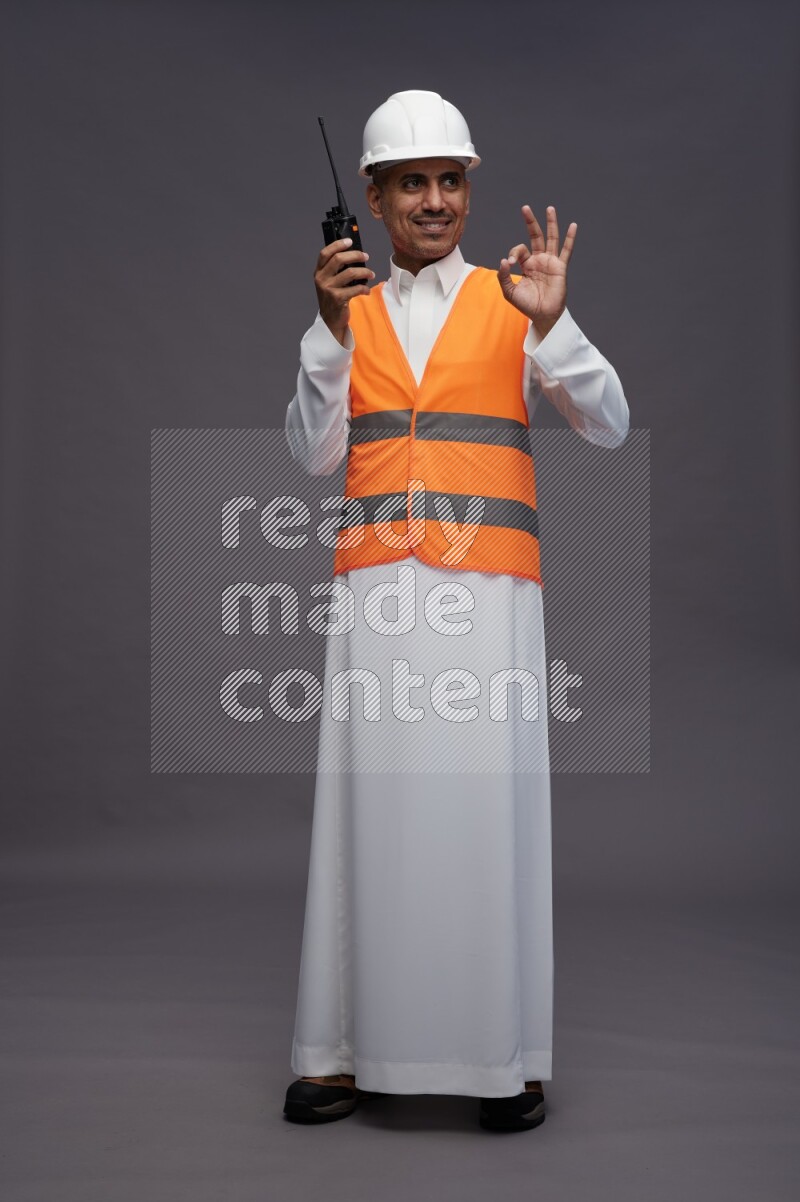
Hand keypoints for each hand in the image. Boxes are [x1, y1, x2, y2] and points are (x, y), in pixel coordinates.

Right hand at [314, 238, 373, 344]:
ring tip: (371, 274)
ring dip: (364, 272)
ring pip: (350, 273)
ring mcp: (328, 289)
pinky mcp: (337, 299)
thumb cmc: (333, 298)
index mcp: (318, 272)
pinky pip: (355, 289)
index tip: (350, 241)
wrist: (330, 320)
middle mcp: (321, 279)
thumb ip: (336, 270)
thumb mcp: (329, 282)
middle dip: (355, 255)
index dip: (337, 245)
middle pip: (339, 259)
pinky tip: (366, 290)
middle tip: (366, 256)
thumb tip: (354, 255)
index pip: (325, 253)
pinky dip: (364, 288)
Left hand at [497, 205, 576, 336]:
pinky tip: (573, 226)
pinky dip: (570, 238)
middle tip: (525, 208)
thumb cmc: (527, 305)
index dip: (513, 253)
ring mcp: (550, 262)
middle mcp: (539, 260)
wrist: (542, 316)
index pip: (519, 250)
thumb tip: (504, 260)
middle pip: (535, 236)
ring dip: (550, 223)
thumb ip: (503, 276)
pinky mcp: (560, 268)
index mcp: (526, 264)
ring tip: (549, 208)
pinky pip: (566, 251)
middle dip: (530, 222)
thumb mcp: (509, 292)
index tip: (509, 263)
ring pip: (551, 238)